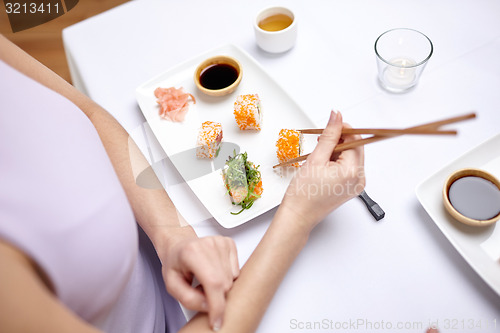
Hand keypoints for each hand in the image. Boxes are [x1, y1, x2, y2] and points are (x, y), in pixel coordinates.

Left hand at [159, 230, 238, 330]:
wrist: (180, 245)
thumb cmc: (176, 262)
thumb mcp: (172, 285)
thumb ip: (188, 299)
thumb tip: (208, 306)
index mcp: (192, 253)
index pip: (213, 283)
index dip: (217, 306)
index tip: (217, 321)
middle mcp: (208, 244)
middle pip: (224, 284)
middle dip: (215, 295)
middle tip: (200, 288)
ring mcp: (221, 243)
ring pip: (232, 279)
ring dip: (220, 286)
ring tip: (206, 278)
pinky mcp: (229, 243)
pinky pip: (236, 271)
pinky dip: (226, 277)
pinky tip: (214, 271)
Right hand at [280, 111, 364, 229]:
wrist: (298, 216)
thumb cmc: (303, 194)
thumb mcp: (315, 159)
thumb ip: (329, 135)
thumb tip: (337, 116)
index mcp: (353, 171)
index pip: (356, 140)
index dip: (343, 130)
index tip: (331, 126)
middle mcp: (359, 179)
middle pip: (356, 148)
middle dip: (339, 141)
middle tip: (321, 143)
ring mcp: (356, 185)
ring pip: (351, 157)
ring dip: (337, 151)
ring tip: (319, 159)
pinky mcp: (350, 188)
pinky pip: (348, 167)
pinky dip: (337, 162)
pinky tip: (323, 166)